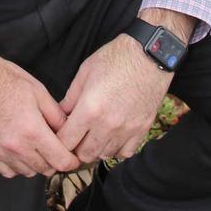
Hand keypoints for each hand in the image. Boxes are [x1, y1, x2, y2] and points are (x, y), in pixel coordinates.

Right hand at [0, 55, 80, 178]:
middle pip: (45, 169)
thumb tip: (69, 132)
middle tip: (55, 146)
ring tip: (35, 144)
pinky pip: (8, 171)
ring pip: (28, 172)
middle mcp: (16, 146)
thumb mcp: (39, 92)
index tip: (73, 157)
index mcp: (32, 130)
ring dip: (36, 162)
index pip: (60, 160)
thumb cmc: (5, 80)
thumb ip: (57, 116)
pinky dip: (17, 165)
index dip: (71, 160)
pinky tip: (19, 149)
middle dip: (54, 160)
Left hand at [57, 34, 170, 163]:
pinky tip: (113, 135)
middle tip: (77, 135)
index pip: (67, 142)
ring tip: (95, 133)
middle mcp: (108, 124)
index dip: (60, 140)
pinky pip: (126, 153)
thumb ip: (71, 96)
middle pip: (85, 154)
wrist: (150, 55)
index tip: (61, 133)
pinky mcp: (142, 130)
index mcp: (90, 109)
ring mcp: (127, 130)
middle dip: (77, 146)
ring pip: (105, 155)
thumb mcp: (86, 71)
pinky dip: (117, 148)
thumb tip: (61, 114)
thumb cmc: (116, 58)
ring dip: (96, 148)